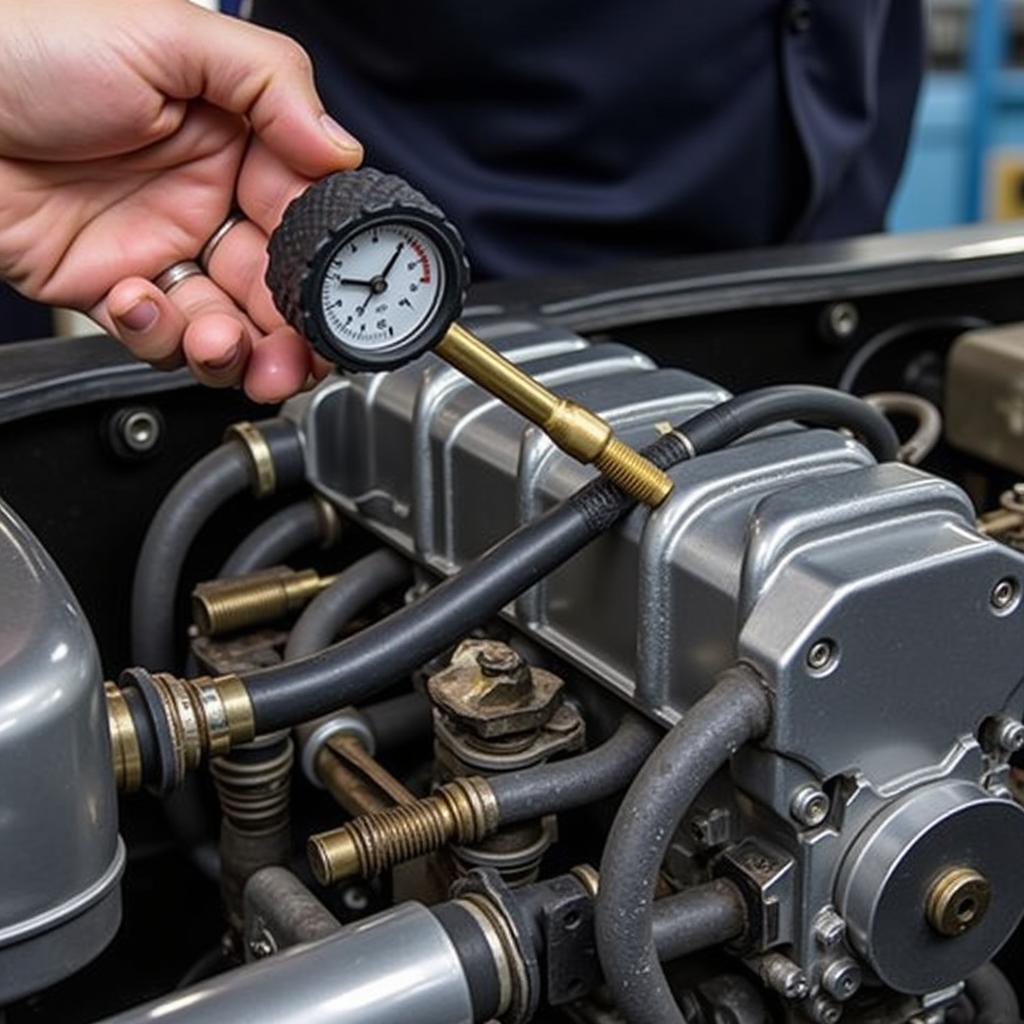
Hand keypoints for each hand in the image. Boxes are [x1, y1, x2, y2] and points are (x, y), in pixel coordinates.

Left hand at [0, 0, 362, 400]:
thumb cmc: (27, 49)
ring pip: (228, 328)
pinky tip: (134, 299)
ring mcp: (162, 250)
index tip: (336, 297)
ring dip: (231, 350)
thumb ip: (270, 83)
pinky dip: (156, 335)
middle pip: (276, 289)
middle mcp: (206, 202)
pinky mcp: (115, 291)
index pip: (305, 217)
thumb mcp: (166, 36)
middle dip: (292, 335)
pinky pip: (158, 337)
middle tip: (295, 358)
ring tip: (214, 341)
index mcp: (234, 144)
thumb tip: (341, 148)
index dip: (326, 265)